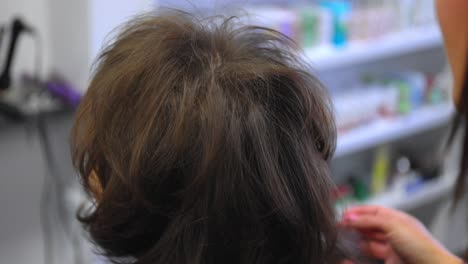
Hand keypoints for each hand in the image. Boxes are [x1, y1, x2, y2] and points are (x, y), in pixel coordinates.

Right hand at [341, 205, 462, 263]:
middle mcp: (396, 233)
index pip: (375, 211)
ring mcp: (393, 249)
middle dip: (355, 225)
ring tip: (342, 238)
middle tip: (339, 226)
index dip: (359, 211)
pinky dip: (358, 255)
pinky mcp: (390, 262)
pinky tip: (348, 257)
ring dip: (355, 240)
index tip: (344, 214)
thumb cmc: (421, 247)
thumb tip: (350, 218)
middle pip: (370, 226)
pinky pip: (370, 256)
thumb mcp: (393, 225)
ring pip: (369, 242)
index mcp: (399, 220)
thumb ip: (370, 221)